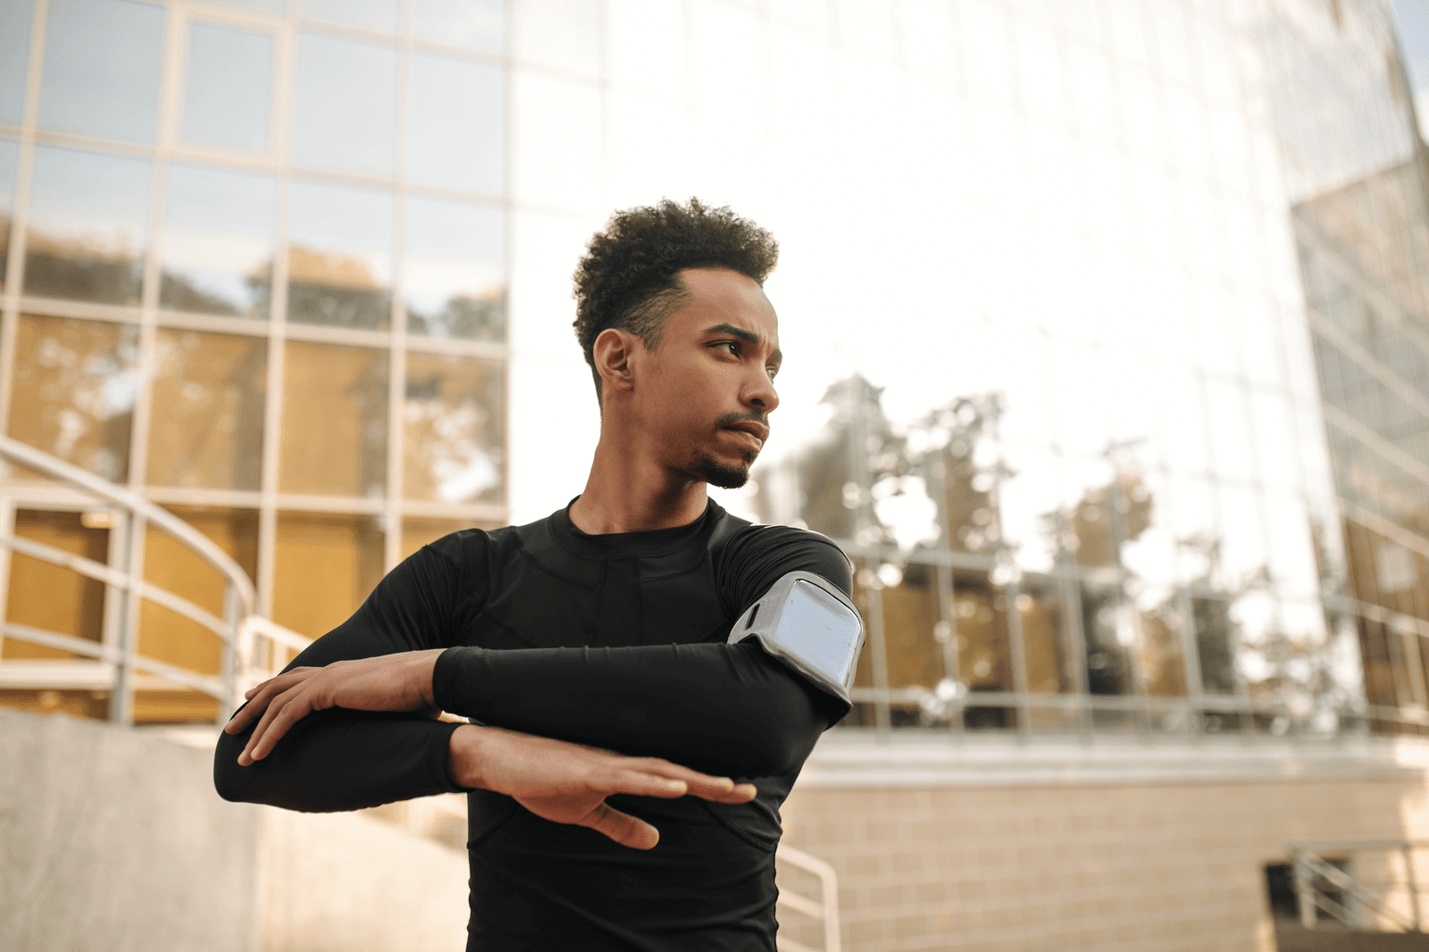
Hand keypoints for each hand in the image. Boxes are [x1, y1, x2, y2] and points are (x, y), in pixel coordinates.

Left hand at [225, 650, 444, 765]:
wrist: (431, 678)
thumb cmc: (424, 695)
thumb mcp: (396, 708)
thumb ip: (384, 719)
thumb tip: (396, 739)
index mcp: (344, 672)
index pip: (299, 678)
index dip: (275, 688)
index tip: (254, 698)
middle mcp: (331, 671)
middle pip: (278, 687)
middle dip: (252, 708)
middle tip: (232, 727)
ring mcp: (327, 678)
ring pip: (276, 704)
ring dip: (255, 730)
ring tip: (241, 757)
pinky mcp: (326, 690)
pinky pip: (286, 716)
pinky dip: (269, 736)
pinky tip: (257, 755)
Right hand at [450, 725, 756, 849]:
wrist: (500, 758)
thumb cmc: (542, 779)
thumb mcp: (586, 811)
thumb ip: (621, 823)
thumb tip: (655, 839)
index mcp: (624, 772)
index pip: (674, 779)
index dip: (708, 786)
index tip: (742, 793)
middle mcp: (622, 763)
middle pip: (677, 771)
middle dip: (714, 782)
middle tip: (750, 791)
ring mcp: (604, 765)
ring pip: (658, 770)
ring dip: (693, 778)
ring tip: (727, 787)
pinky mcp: (585, 772)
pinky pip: (625, 777)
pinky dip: (652, 781)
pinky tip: (676, 786)